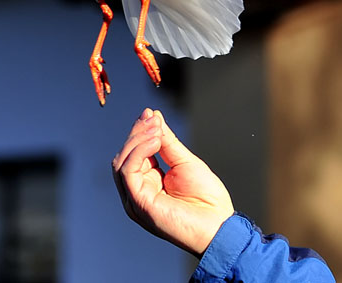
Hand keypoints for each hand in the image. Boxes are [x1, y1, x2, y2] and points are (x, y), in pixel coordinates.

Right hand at [112, 107, 233, 256]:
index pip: (135, 153)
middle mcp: (138, 192)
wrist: (219, 226)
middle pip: (125, 155)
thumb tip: (152, 115)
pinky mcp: (138, 203)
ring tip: (156, 129)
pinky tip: (154, 141)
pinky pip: (128, 171)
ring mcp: (135, 199)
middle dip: (138, 133)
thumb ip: (166, 141)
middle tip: (152, 118)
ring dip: (137, 140)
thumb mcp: (184, 161)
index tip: (150, 113)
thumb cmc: (206, 199)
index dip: (140, 132)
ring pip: (122, 162)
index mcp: (148, 183)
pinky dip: (138, 152)